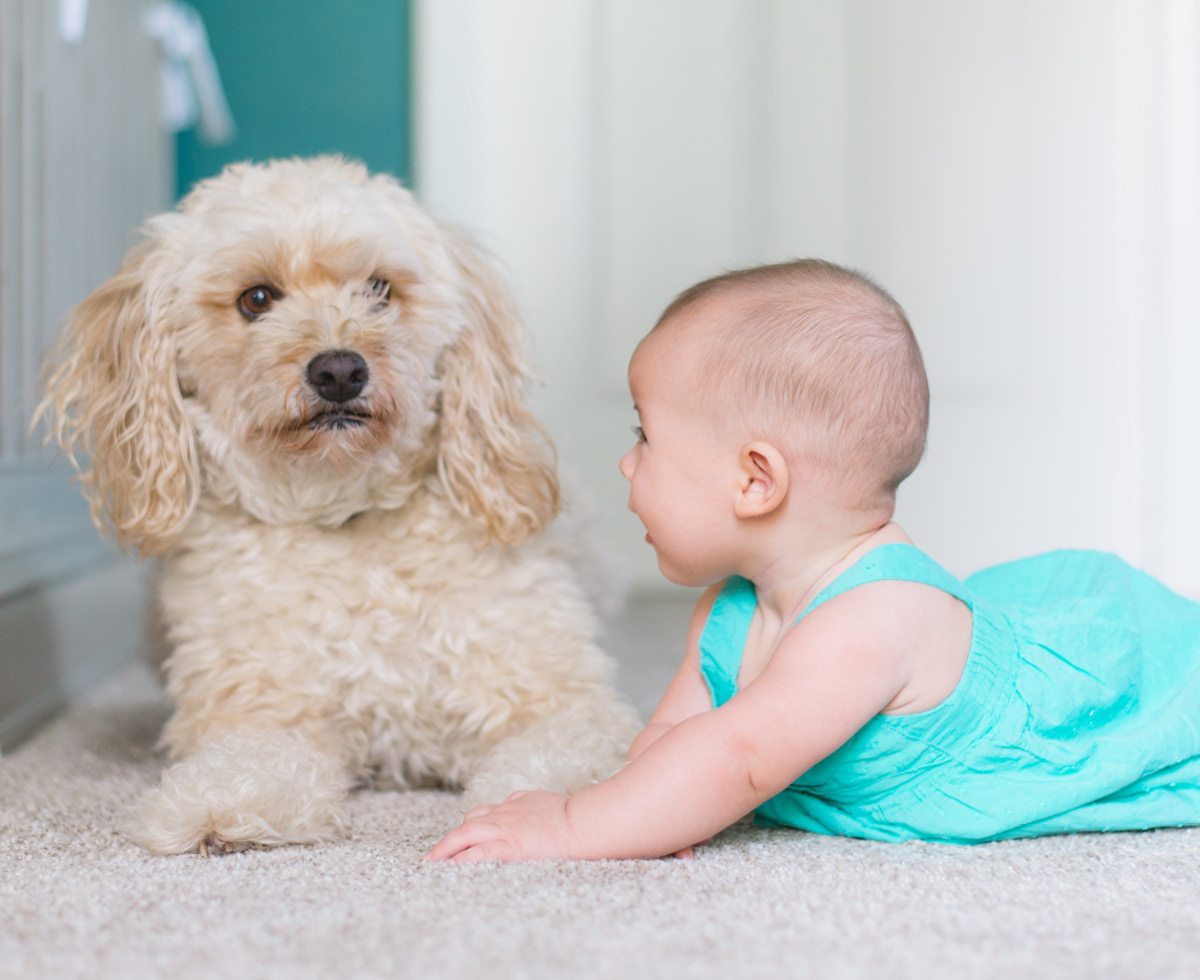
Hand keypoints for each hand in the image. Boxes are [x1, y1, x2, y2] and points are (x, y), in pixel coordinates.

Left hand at [424, 791, 578, 862]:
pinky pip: (478, 853)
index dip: (465, 828)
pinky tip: (452, 868)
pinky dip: (462, 860)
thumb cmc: (567, 814)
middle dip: (447, 841)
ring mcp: (504, 829)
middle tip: (431, 856)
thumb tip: (515, 799)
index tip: (454, 840)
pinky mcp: (509, 846)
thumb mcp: (539, 799)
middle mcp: (503, 815)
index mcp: (511, 806)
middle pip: (467, 824)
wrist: (580, 823)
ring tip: (434, 863)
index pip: (480, 814)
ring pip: (466, 834)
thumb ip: (524, 801)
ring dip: (447, 849)